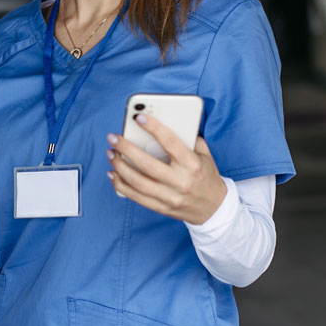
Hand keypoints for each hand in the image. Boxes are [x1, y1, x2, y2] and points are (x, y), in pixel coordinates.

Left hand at [107, 114, 226, 224]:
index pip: (170, 142)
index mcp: (192, 164)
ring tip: (110, 154)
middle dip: (126, 148)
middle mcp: (180, 181)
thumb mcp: (204, 155)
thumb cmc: (206, 175)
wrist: (214, 208)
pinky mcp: (161, 208)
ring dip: (120, 166)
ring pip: (138, 182)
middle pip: (147, 164)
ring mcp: (170, 197)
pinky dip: (121, 185)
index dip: (153, 128)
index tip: (138, 117)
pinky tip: (113, 174)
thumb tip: (163, 122)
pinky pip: (136, 197)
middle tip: (113, 137)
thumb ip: (188, 138)